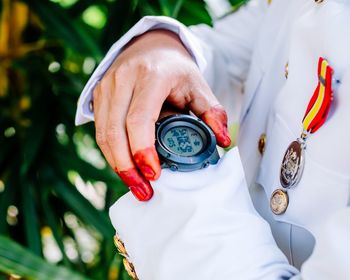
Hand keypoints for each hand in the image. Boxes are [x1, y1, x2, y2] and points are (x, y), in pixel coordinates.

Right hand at [93, 30, 230, 200]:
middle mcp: (124, 79)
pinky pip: (100, 131)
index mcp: (152, 76)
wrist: (151, 47)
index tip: (154, 175)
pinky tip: (126, 168)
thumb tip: (223, 141)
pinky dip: (112, 154)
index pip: (140, 118)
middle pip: (115, 132)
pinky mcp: (99, 96)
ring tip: (135, 186)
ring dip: (117, 165)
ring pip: (104, 135)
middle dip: (127, 167)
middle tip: (144, 191)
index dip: (143, 150)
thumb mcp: (198, 86)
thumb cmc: (176, 70)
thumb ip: (212, 112)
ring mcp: (107, 87)